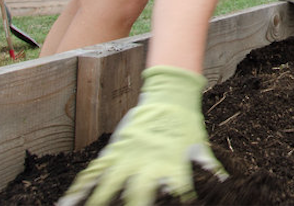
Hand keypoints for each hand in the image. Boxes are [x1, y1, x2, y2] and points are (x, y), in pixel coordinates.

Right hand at [59, 66, 226, 205]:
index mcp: (170, 168)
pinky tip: (67, 203)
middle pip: (137, 197)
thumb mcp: (200, 148)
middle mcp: (146, 165)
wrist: (169, 97)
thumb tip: (225, 183)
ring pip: (107, 188)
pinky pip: (93, 173)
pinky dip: (79, 188)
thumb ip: (208, 168)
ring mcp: (127, 158)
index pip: (173, 194)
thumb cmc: (185, 126)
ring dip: (96, 202)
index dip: (174, 201)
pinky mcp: (113, 152)